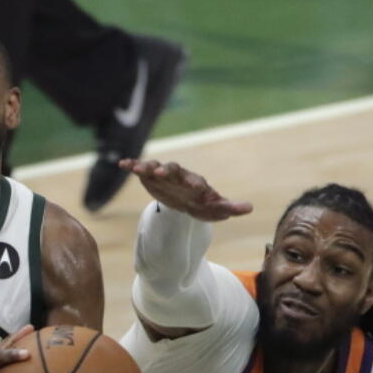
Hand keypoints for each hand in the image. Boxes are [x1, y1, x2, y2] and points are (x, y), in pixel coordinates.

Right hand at [119, 159, 252, 221]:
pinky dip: (132, 165)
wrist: (186, 199)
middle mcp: (178, 175)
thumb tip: (250, 208)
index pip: (195, 181)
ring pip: (155, 166)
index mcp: (194, 182)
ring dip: (146, 167)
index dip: (194, 183)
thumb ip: (230, 207)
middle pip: (173, 169)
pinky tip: (122, 164)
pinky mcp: (151, 177)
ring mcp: (163, 174)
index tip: (195, 187)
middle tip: (160, 172)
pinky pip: (141, 169)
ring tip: (136, 168)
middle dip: (167, 170)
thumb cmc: (203, 203)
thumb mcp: (216, 207)